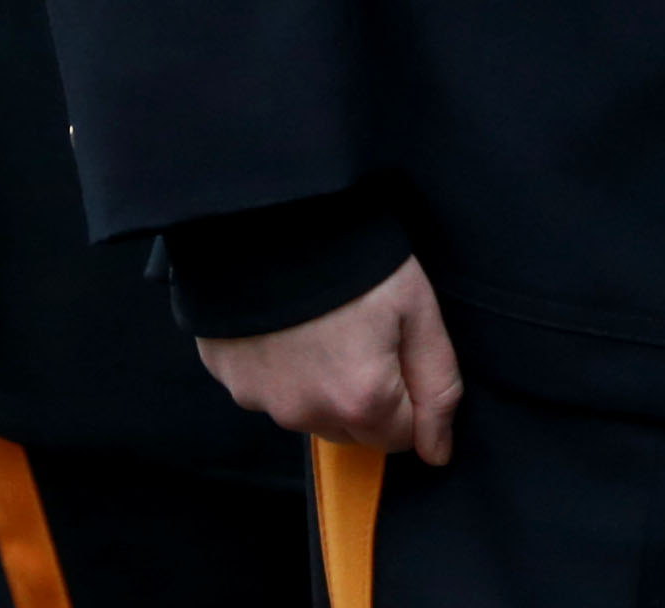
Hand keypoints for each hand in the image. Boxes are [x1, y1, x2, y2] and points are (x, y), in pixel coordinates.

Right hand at [201, 256, 459, 461]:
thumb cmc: (353, 255)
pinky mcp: (226, 376)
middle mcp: (305, 414)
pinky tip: (285, 321)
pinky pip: (265, 387)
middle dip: (364, 394)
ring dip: (319, 382)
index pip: (400, 437)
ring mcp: (258, 398)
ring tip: (321, 320)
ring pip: (307, 411)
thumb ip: (437, 386)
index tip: (398, 345)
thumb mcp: (418, 309)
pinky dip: (279, 364)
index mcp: (359, 401)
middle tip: (360, 329)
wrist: (272, 212)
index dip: (408, 392)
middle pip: (352, 429)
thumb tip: (437, 452)